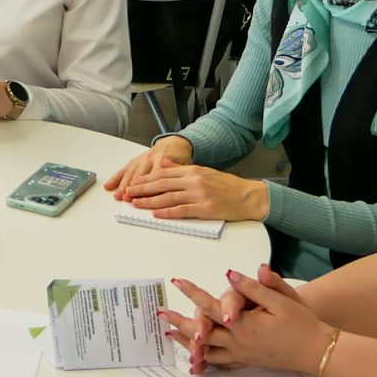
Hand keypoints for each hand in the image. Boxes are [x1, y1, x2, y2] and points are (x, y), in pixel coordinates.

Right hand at [106, 138, 189, 196]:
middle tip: (127, 198)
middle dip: (133, 187)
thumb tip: (177, 188)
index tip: (145, 199)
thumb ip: (179, 175)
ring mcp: (142, 159)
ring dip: (123, 184)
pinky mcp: (136, 160)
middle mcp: (151, 158)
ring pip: (131, 172)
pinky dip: (116, 178)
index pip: (156, 176)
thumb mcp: (186, 165)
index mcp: (164, 159)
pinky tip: (110, 186)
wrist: (175, 144)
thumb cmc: (181, 158)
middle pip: (140, 175)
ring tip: (118, 195)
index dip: (150, 188)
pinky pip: (124, 169)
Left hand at [118, 159, 267, 221]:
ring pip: (168, 197)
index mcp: (193, 170)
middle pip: (162, 184)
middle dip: (142, 188)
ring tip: (136, 203)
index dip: (146, 178)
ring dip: (150, 201)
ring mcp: (199, 195)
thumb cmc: (227, 185)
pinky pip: (182, 211)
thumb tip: (164, 162)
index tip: (133, 182)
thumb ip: (182, 168)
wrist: (249, 196)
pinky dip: (167, 213)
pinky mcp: (205, 209)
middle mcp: (194, 180)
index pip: (164, 172)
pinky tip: (156, 214)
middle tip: (127, 193)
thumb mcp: (204, 171)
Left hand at [164, 267, 328, 376]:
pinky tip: (197, 358)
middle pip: (202, 333)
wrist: (317, 351)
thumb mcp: (281, 300)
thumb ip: (255, 288)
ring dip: (188, 342)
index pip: (212, 307)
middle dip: (180, 322)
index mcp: (244, 325)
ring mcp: (242, 354)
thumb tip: (230, 274)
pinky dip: (206, 359)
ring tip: (170, 334)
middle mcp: (239, 342)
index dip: (194, 293)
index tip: (178, 281)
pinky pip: (221, 362)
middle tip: (160, 314)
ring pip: (208, 351)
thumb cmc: (301, 323)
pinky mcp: (247, 361)